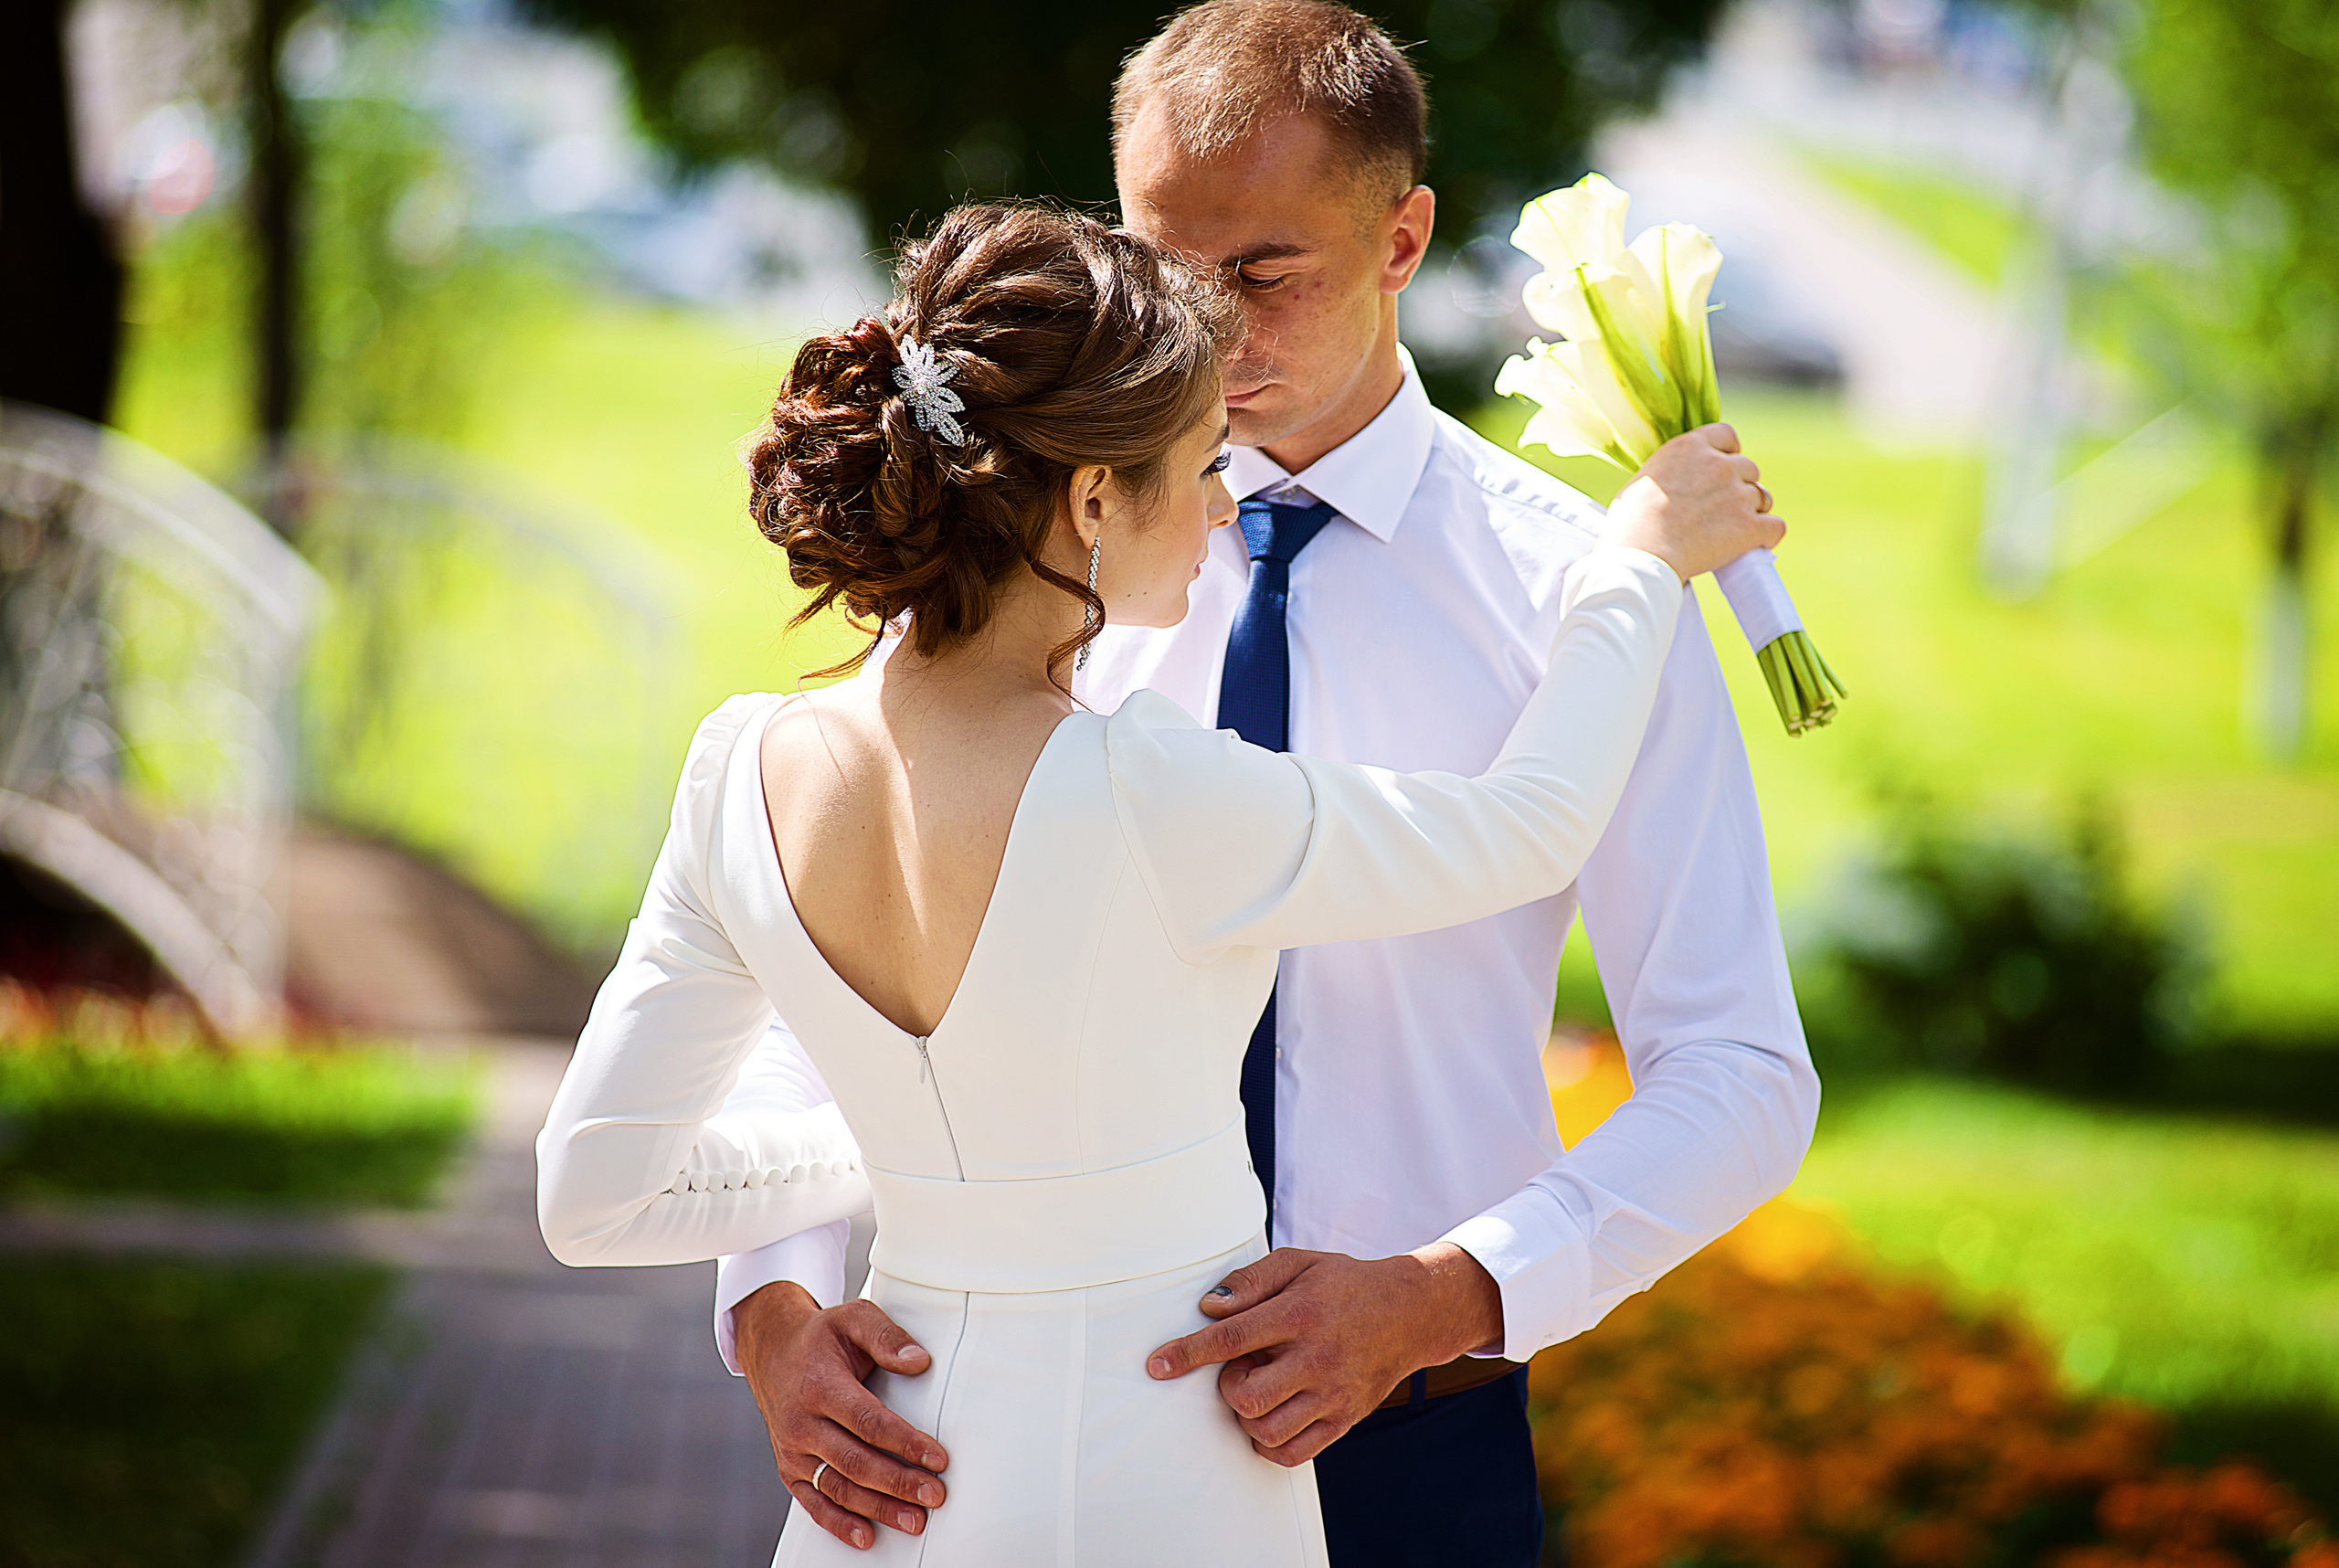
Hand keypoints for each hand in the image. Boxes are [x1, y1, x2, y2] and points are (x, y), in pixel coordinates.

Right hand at [734, 1282, 948, 1549]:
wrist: (773, 1352)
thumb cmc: (823, 1337)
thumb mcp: (853, 1318)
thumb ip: (887, 1336)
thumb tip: (919, 1361)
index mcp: (819, 1385)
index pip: (867, 1421)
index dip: (904, 1442)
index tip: (938, 1458)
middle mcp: (801, 1422)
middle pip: (855, 1461)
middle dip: (898, 1482)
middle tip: (935, 1495)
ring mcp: (792, 1450)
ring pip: (838, 1487)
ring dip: (878, 1508)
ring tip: (915, 1520)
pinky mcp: (789, 1469)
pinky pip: (813, 1502)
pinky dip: (839, 1523)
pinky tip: (867, 1537)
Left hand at [1143, 1243, 1502, 1466]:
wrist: (1409, 1312)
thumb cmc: (1344, 1285)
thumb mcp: (1299, 1263)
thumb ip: (1251, 1281)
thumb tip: (1209, 1308)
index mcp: (1300, 1314)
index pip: (1231, 1338)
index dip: (1188, 1353)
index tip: (1158, 1365)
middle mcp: (1317, 1358)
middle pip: (1247, 1396)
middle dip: (1228, 1386)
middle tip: (1241, 1367)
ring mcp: (1332, 1394)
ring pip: (1267, 1430)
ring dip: (1247, 1415)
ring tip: (1259, 1388)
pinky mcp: (1344, 1419)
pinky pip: (1293, 1453)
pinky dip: (1269, 1443)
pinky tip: (1269, 1416)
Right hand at [1608, 423, 1785, 581]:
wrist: (1642, 554)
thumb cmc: (1630, 524)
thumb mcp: (1644, 479)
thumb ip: (1671, 471)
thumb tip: (1676, 483)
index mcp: (1690, 447)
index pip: (1727, 436)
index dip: (1728, 454)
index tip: (1721, 471)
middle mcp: (1719, 464)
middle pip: (1748, 468)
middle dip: (1739, 487)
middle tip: (1721, 510)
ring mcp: (1737, 494)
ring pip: (1763, 497)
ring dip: (1752, 512)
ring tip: (1731, 531)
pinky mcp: (1750, 525)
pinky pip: (1776, 525)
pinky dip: (1769, 535)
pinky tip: (1757, 543)